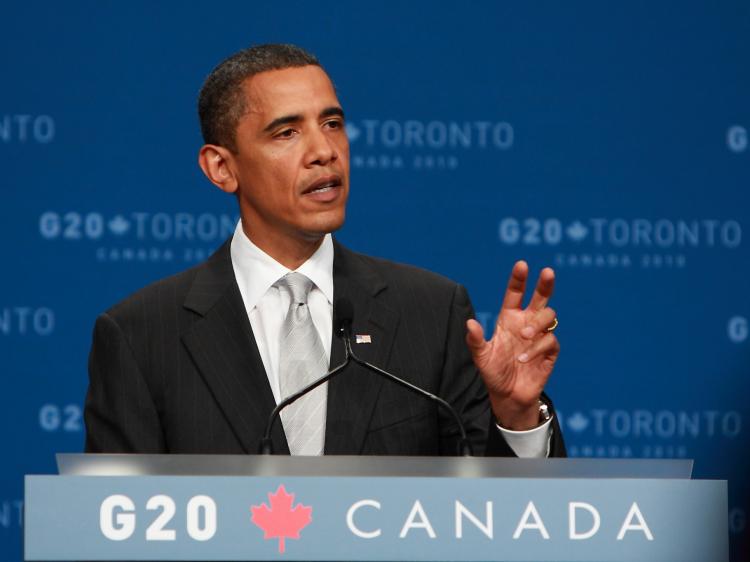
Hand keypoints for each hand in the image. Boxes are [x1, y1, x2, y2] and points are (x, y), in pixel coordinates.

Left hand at [465, 261, 558, 429]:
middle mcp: (526, 323)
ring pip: (548, 316)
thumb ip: (476, 340)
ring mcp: (539, 336)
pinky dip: (537, 348)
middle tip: (548, 271)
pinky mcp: (550, 351)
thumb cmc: (494, 372)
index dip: (519, 279)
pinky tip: (524, 359)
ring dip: (537, 323)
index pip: (515, 294)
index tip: (522, 264)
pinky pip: (550, 340)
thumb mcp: (480, 357)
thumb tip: (469, 323)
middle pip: (540, 298)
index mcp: (509, 318)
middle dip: (545, 284)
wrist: (508, 396)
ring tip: (524, 336)